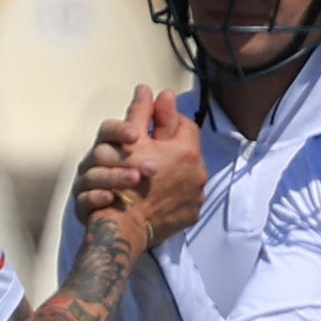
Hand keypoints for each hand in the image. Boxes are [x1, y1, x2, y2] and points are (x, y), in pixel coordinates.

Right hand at [73, 88, 206, 248]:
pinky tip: (155, 195)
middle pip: (187, 150)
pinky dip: (172, 193)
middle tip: (149, 153)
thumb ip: (141, 113)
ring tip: (150, 176)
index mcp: (188, 152)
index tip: (151, 130)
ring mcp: (196, 198)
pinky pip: (185, 198)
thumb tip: (147, 90)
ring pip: (186, 174)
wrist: (122, 230)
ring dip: (170, 171)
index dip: (167, 122)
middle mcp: (199, 174)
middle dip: (168, 148)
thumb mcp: (130, 143)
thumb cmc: (124, 184)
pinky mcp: (190, 216)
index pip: (185, 125)